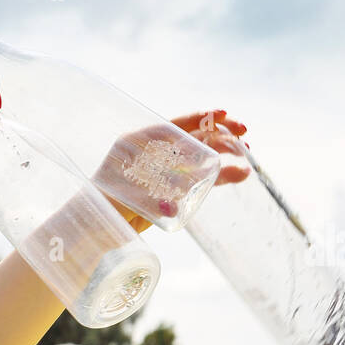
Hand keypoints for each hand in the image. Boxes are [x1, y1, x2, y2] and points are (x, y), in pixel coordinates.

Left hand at [114, 109, 251, 231]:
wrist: (97, 230)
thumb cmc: (106, 207)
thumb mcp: (128, 198)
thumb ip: (154, 198)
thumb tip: (172, 205)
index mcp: (139, 141)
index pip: (175, 124)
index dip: (200, 119)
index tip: (223, 114)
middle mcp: (155, 152)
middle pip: (192, 136)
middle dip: (220, 133)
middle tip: (245, 134)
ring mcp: (166, 170)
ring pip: (200, 155)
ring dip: (224, 152)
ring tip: (247, 153)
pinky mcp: (174, 188)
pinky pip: (200, 177)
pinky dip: (218, 174)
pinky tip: (237, 173)